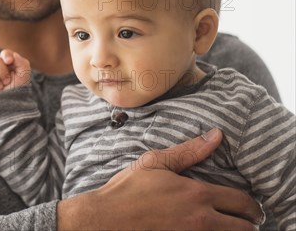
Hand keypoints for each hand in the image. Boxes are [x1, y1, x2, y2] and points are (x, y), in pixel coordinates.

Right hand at [0, 49, 30, 96]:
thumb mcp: (24, 77)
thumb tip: (12, 55)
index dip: (6, 55)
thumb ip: (22, 62)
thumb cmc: (16, 94)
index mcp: (7, 67)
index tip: (9, 61)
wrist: (7, 111)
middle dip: (2, 71)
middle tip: (6, 83)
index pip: (5, 54)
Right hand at [57, 128, 263, 229]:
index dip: (252, 206)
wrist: (106, 220)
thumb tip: (216, 135)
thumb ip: (189, 151)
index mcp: (198, 195)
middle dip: (249, 223)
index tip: (250, 208)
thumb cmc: (128, 191)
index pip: (243, 202)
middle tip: (244, 221)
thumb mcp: (155, 163)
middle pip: (245, 228)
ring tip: (227, 227)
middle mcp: (202, 221)